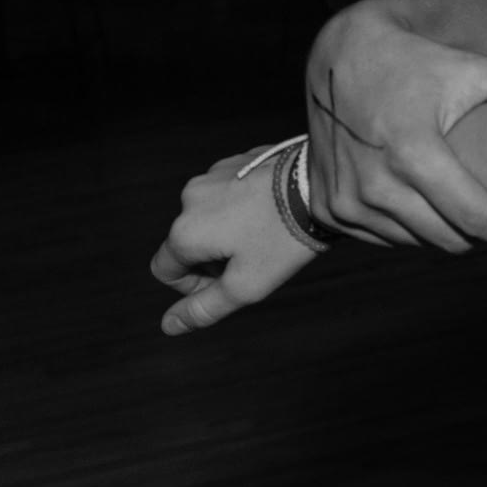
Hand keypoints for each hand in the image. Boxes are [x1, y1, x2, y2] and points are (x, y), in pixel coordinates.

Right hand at [153, 147, 325, 334]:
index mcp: (185, 231)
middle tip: (255, 262)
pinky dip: (243, 207)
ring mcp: (213, 175)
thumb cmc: (284, 239)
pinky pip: (229, 193)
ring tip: (268, 235)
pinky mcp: (237, 160)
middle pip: (188, 242)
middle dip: (213, 259)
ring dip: (228, 232)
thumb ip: (204, 309)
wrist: (321, 186)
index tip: (228, 283)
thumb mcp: (246, 285)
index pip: (165, 270)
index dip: (192, 286)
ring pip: (210, 217)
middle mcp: (190, 198)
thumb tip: (169, 325)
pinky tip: (274, 212)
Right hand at [304, 0, 486, 252]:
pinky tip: (431, 207)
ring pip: (417, 242)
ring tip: (472, 210)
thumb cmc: (413, 62)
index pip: (476, 219)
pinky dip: (410, 229)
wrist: (339, 55)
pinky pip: (383, 237)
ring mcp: (346, 200)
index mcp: (413, 152)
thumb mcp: (470, 67)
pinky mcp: (329, 208)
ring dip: (448, 234)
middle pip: (450, 239)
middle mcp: (375, 184)